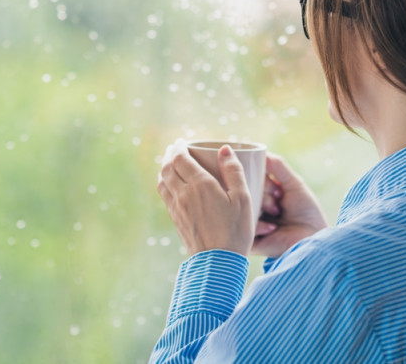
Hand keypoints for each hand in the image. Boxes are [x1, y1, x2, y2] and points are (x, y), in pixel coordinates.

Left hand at [157, 141, 254, 256]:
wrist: (218, 263)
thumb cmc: (235, 230)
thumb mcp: (243, 198)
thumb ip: (233, 171)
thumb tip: (225, 149)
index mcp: (200, 185)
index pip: (181, 158)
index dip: (179, 147)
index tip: (182, 141)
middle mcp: (183, 194)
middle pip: (167, 168)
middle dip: (169, 155)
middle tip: (175, 148)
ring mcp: (177, 208)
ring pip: (162, 181)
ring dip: (164, 168)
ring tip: (170, 163)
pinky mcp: (176, 220)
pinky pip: (165, 195)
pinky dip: (165, 183)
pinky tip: (172, 185)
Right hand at [252, 153, 327, 257]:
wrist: (314, 238)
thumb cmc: (307, 212)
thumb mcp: (294, 184)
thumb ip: (278, 167)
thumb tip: (262, 152)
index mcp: (263, 195)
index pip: (251, 180)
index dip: (260, 179)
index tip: (277, 187)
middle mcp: (255, 208)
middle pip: (245, 192)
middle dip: (262, 193)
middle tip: (278, 198)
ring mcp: (251, 223)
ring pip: (243, 207)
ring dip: (261, 206)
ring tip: (277, 211)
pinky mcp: (251, 240)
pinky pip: (244, 227)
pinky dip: (259, 223)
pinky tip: (273, 226)